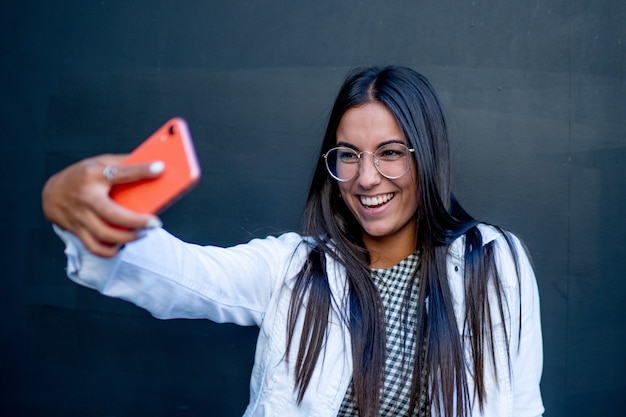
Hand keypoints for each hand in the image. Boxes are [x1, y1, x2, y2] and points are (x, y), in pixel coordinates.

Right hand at [42, 154, 163, 256]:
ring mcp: (80, 216)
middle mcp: (86, 197)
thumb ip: (123, 164)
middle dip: (136, 221)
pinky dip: (111, 250)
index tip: (160, 169)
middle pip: (112, 214)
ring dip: (128, 238)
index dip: (140, 171)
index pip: (119, 172)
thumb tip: (153, 166)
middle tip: (154, 223)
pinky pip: (95, 247)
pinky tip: (123, 244)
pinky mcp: (77, 230)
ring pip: (104, 234)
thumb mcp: (99, 162)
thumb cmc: (80, 176)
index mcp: (93, 175)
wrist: (50, 193)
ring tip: (143, 233)